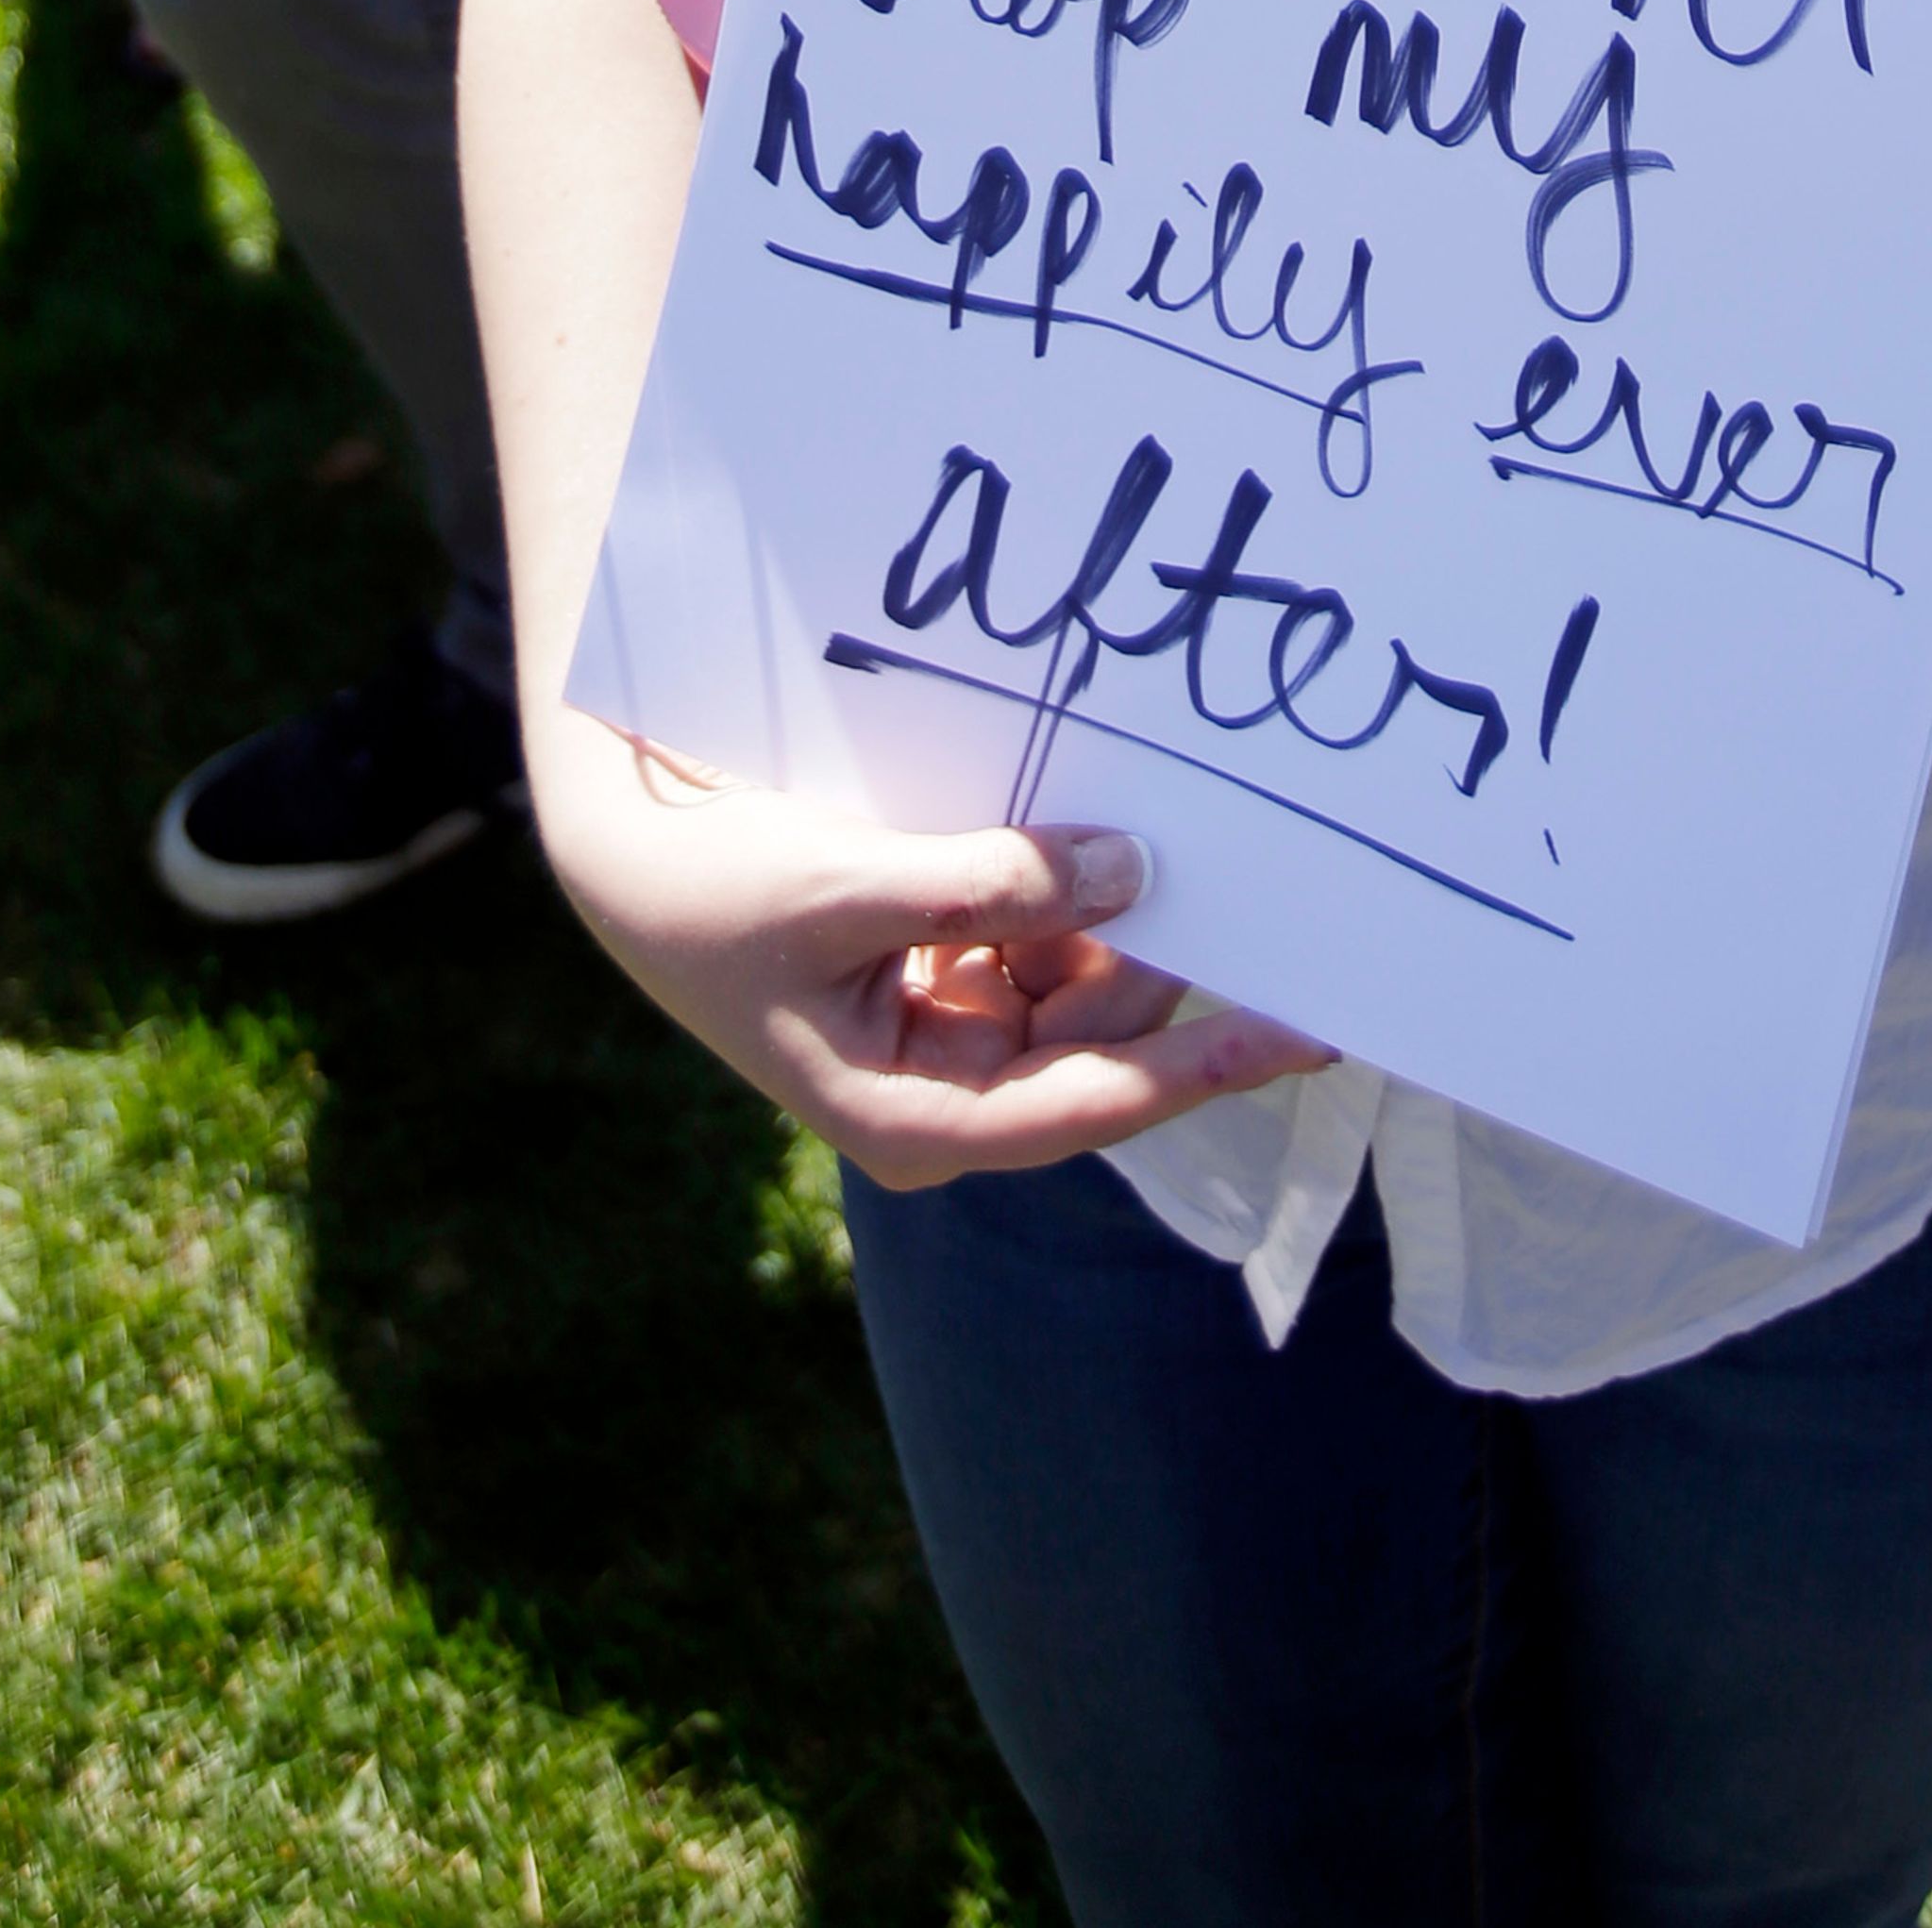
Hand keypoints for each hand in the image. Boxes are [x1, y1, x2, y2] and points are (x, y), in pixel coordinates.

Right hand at [532, 710, 1333, 1190]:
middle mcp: (945, 1094)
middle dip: (1139, 939)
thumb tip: (1130, 874)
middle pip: (1097, 1026)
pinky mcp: (940, 977)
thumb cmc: (714, 893)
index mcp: (917, 1120)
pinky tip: (1041, 824)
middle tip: (1195, 841)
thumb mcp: (846, 887)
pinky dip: (1050, 884)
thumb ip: (987, 886)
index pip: (1094, 1102)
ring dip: (1090, 900)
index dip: (1203, 1066)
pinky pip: (1036, 937)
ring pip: (1077, 974)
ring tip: (1088, 811)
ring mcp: (947, 1035)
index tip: (1306, 1036)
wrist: (625, 858)